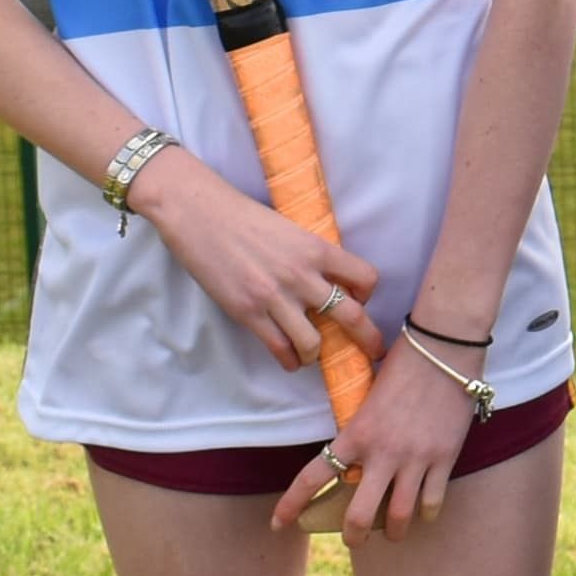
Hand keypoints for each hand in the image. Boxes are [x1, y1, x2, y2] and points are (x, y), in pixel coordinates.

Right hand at [129, 149, 384, 376]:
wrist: (201, 215)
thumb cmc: (245, 217)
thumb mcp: (292, 230)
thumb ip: (311, 256)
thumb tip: (327, 280)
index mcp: (317, 249)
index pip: (365, 277)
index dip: (367, 294)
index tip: (359, 300)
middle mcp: (302, 275)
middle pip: (352, 316)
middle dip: (368, 339)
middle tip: (374, 351)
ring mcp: (275, 296)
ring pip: (313, 342)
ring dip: (316, 354)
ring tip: (311, 354)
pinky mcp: (248, 312)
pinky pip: (279, 348)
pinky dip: (289, 360)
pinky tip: (290, 359)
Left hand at [275, 328, 480, 539]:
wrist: (444, 347)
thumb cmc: (404, 363)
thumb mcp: (369, 397)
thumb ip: (361, 430)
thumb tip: (355, 456)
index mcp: (356, 434)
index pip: (313, 477)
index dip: (291, 505)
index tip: (278, 524)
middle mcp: (382, 453)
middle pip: (358, 515)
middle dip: (353, 536)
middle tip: (354, 538)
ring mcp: (415, 458)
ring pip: (398, 516)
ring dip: (392, 532)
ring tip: (392, 533)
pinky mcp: (444, 457)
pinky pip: (432, 501)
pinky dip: (426, 512)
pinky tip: (423, 513)